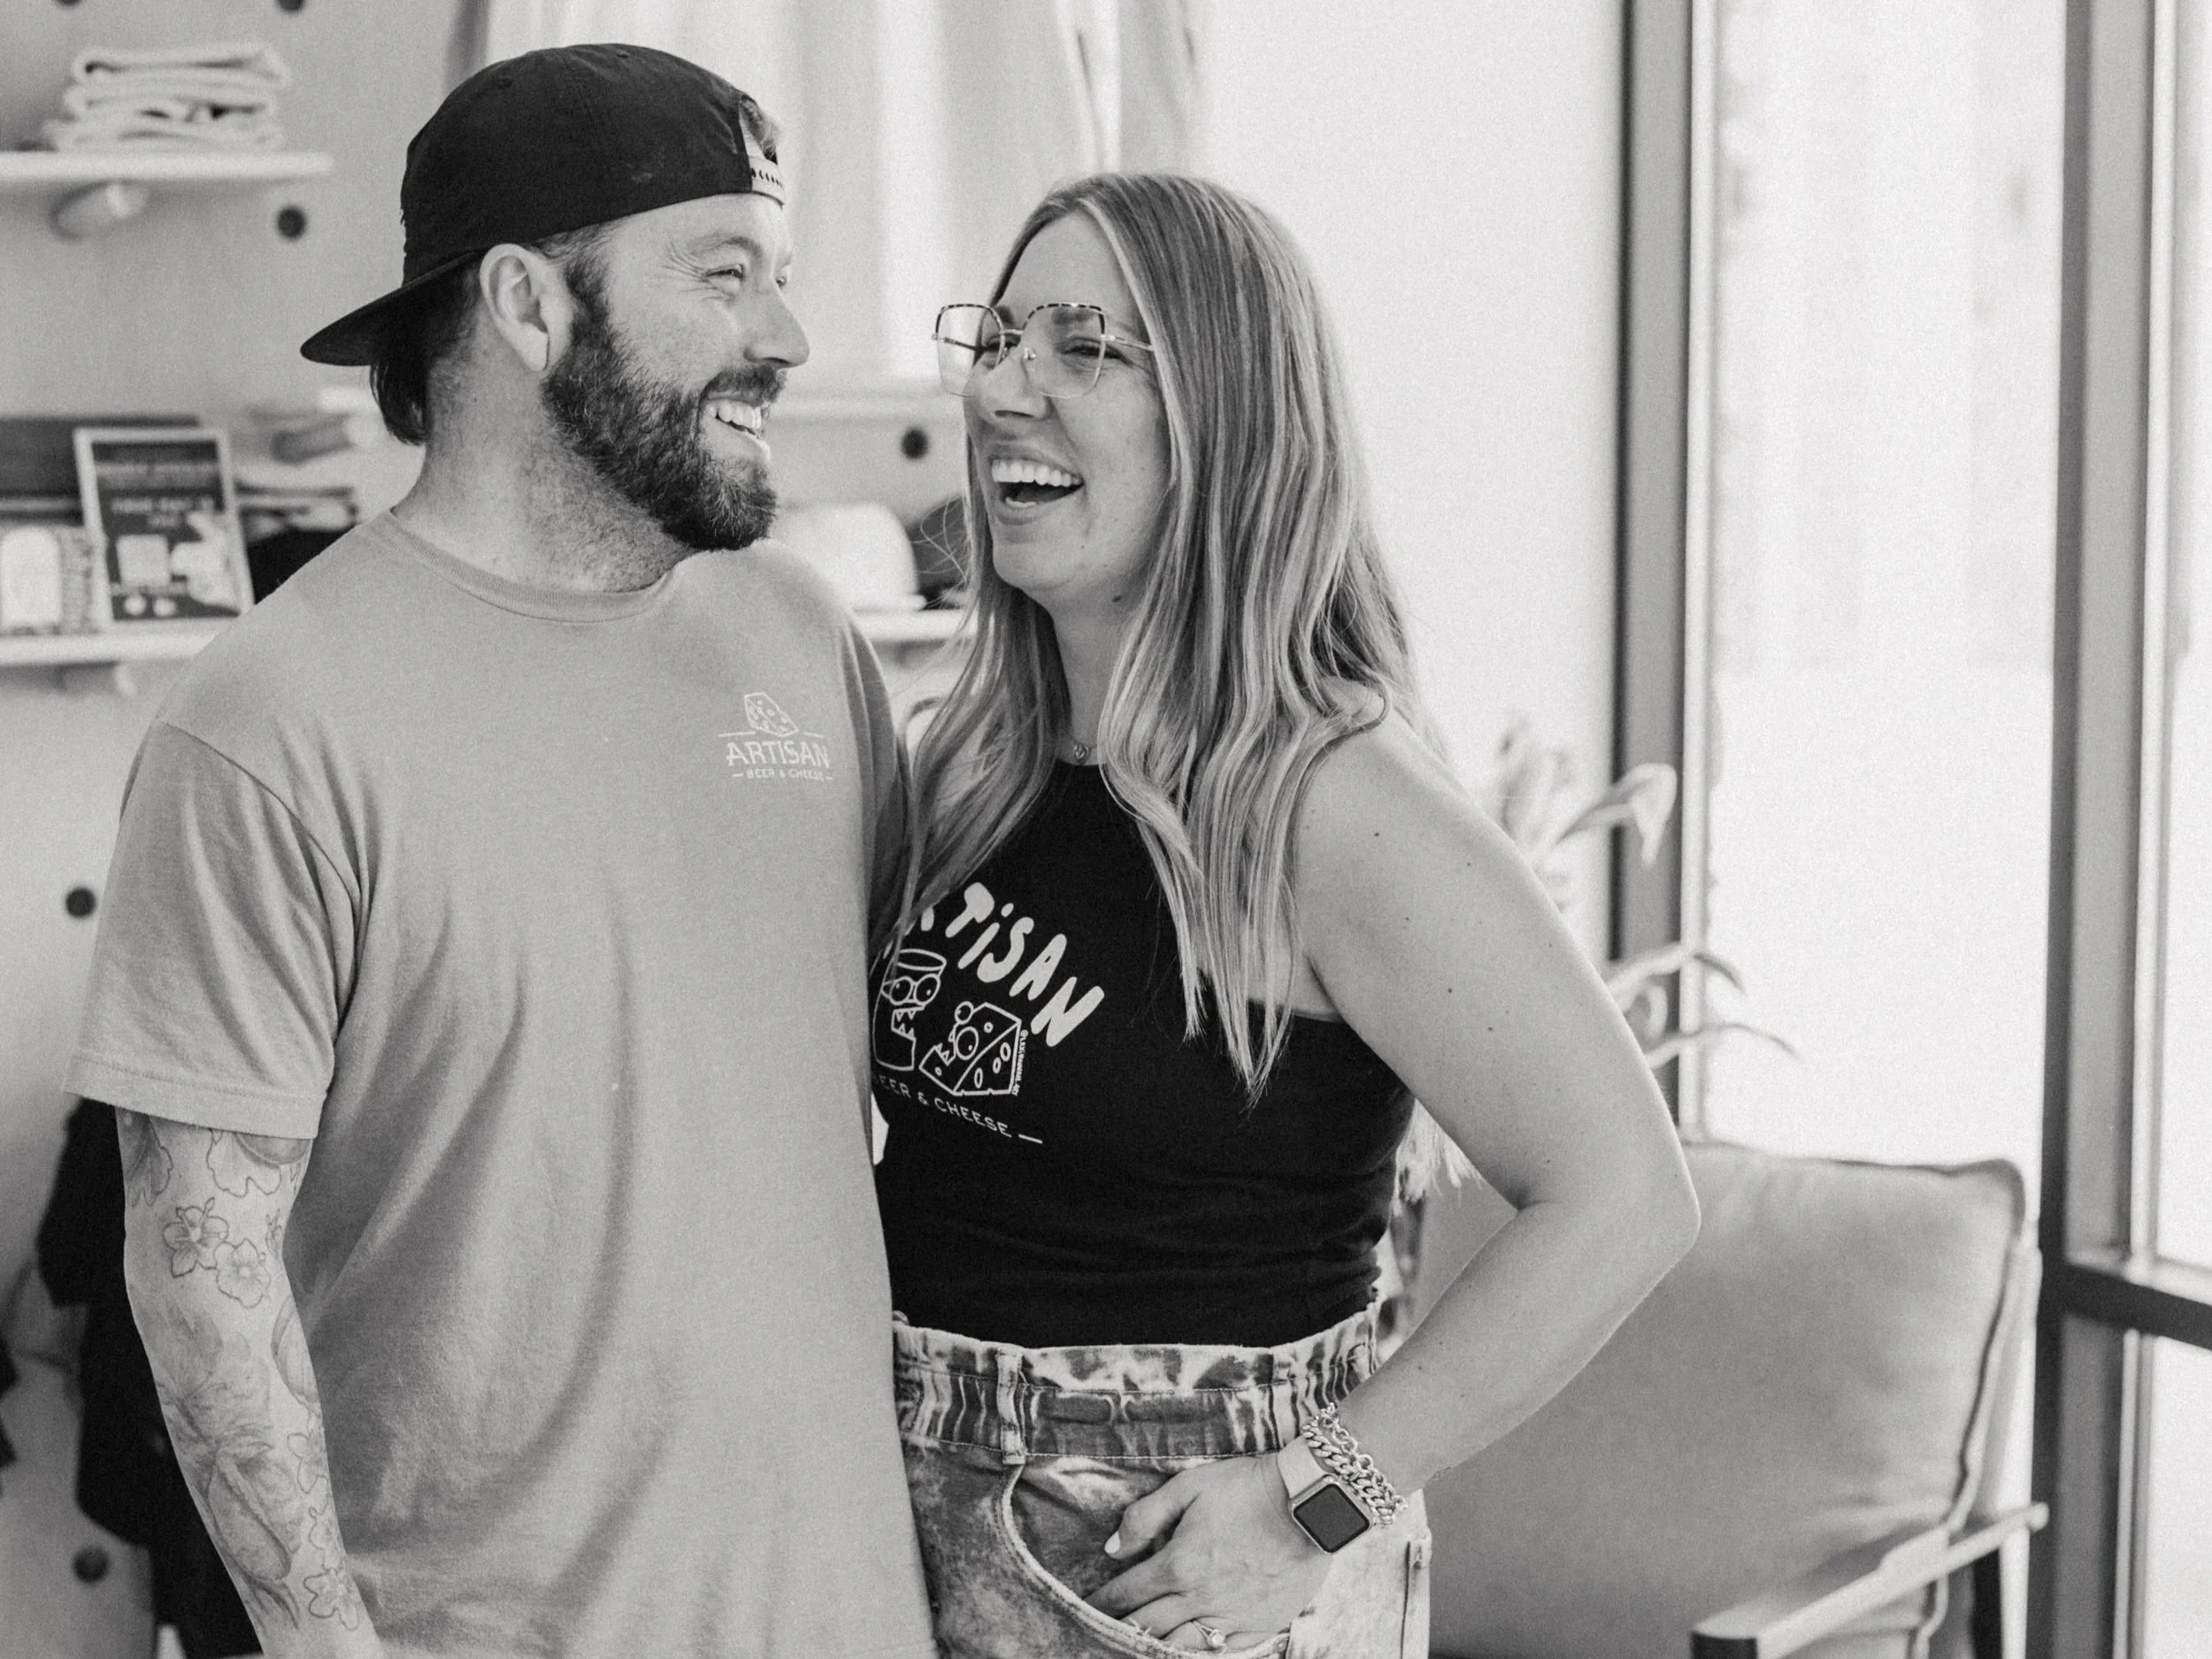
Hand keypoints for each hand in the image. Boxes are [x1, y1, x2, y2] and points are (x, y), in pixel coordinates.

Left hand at [1087, 1453, 1330, 1649]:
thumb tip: (1113, 1548)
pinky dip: (1197, 1653)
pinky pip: (1220, 1653)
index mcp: (1179, 1564)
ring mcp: (1232, 1617)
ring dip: (1153, 1647)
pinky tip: (1183, 1650)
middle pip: (1147, 1626)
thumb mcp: (1189, 1486)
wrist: (1309, 1502)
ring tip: (1136, 1645)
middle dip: (1119, 1628)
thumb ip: (1145, 1517)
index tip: (1086, 1607)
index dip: (1102, 1602)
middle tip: (1100, 1630)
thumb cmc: (1247, 1488)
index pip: (1127, 1593)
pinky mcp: (1259, 1625)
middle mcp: (1200, 1598)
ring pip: (1179, 1648)